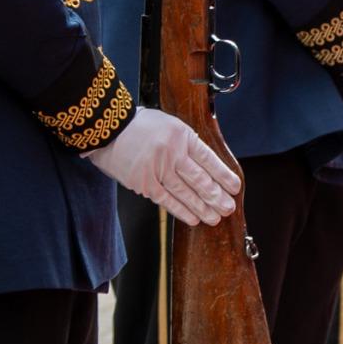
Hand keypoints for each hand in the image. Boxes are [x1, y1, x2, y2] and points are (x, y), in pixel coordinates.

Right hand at [88, 106, 238, 225]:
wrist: (108, 128)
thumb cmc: (141, 125)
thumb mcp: (171, 125)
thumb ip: (187, 142)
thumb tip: (207, 164)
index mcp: (183, 136)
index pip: (209, 159)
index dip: (224, 175)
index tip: (235, 187)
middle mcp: (173, 153)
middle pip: (200, 179)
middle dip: (217, 196)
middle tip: (229, 208)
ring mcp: (157, 169)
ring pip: (185, 192)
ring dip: (202, 207)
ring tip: (215, 217)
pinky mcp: (142, 182)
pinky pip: (166, 200)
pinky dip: (181, 210)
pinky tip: (193, 218)